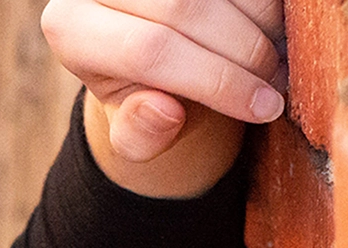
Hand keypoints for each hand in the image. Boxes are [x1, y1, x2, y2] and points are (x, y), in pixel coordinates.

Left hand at [42, 0, 285, 192]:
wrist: (148, 55)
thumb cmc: (141, 98)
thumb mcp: (135, 131)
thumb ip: (140, 135)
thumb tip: (165, 111)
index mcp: (70, 29)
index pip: (149, 51)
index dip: (216, 82)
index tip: (263, 109)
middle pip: (184, 9)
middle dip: (243, 53)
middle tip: (276, 86)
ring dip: (261, 23)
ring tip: (277, 61)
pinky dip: (263, 3)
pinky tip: (272, 30)